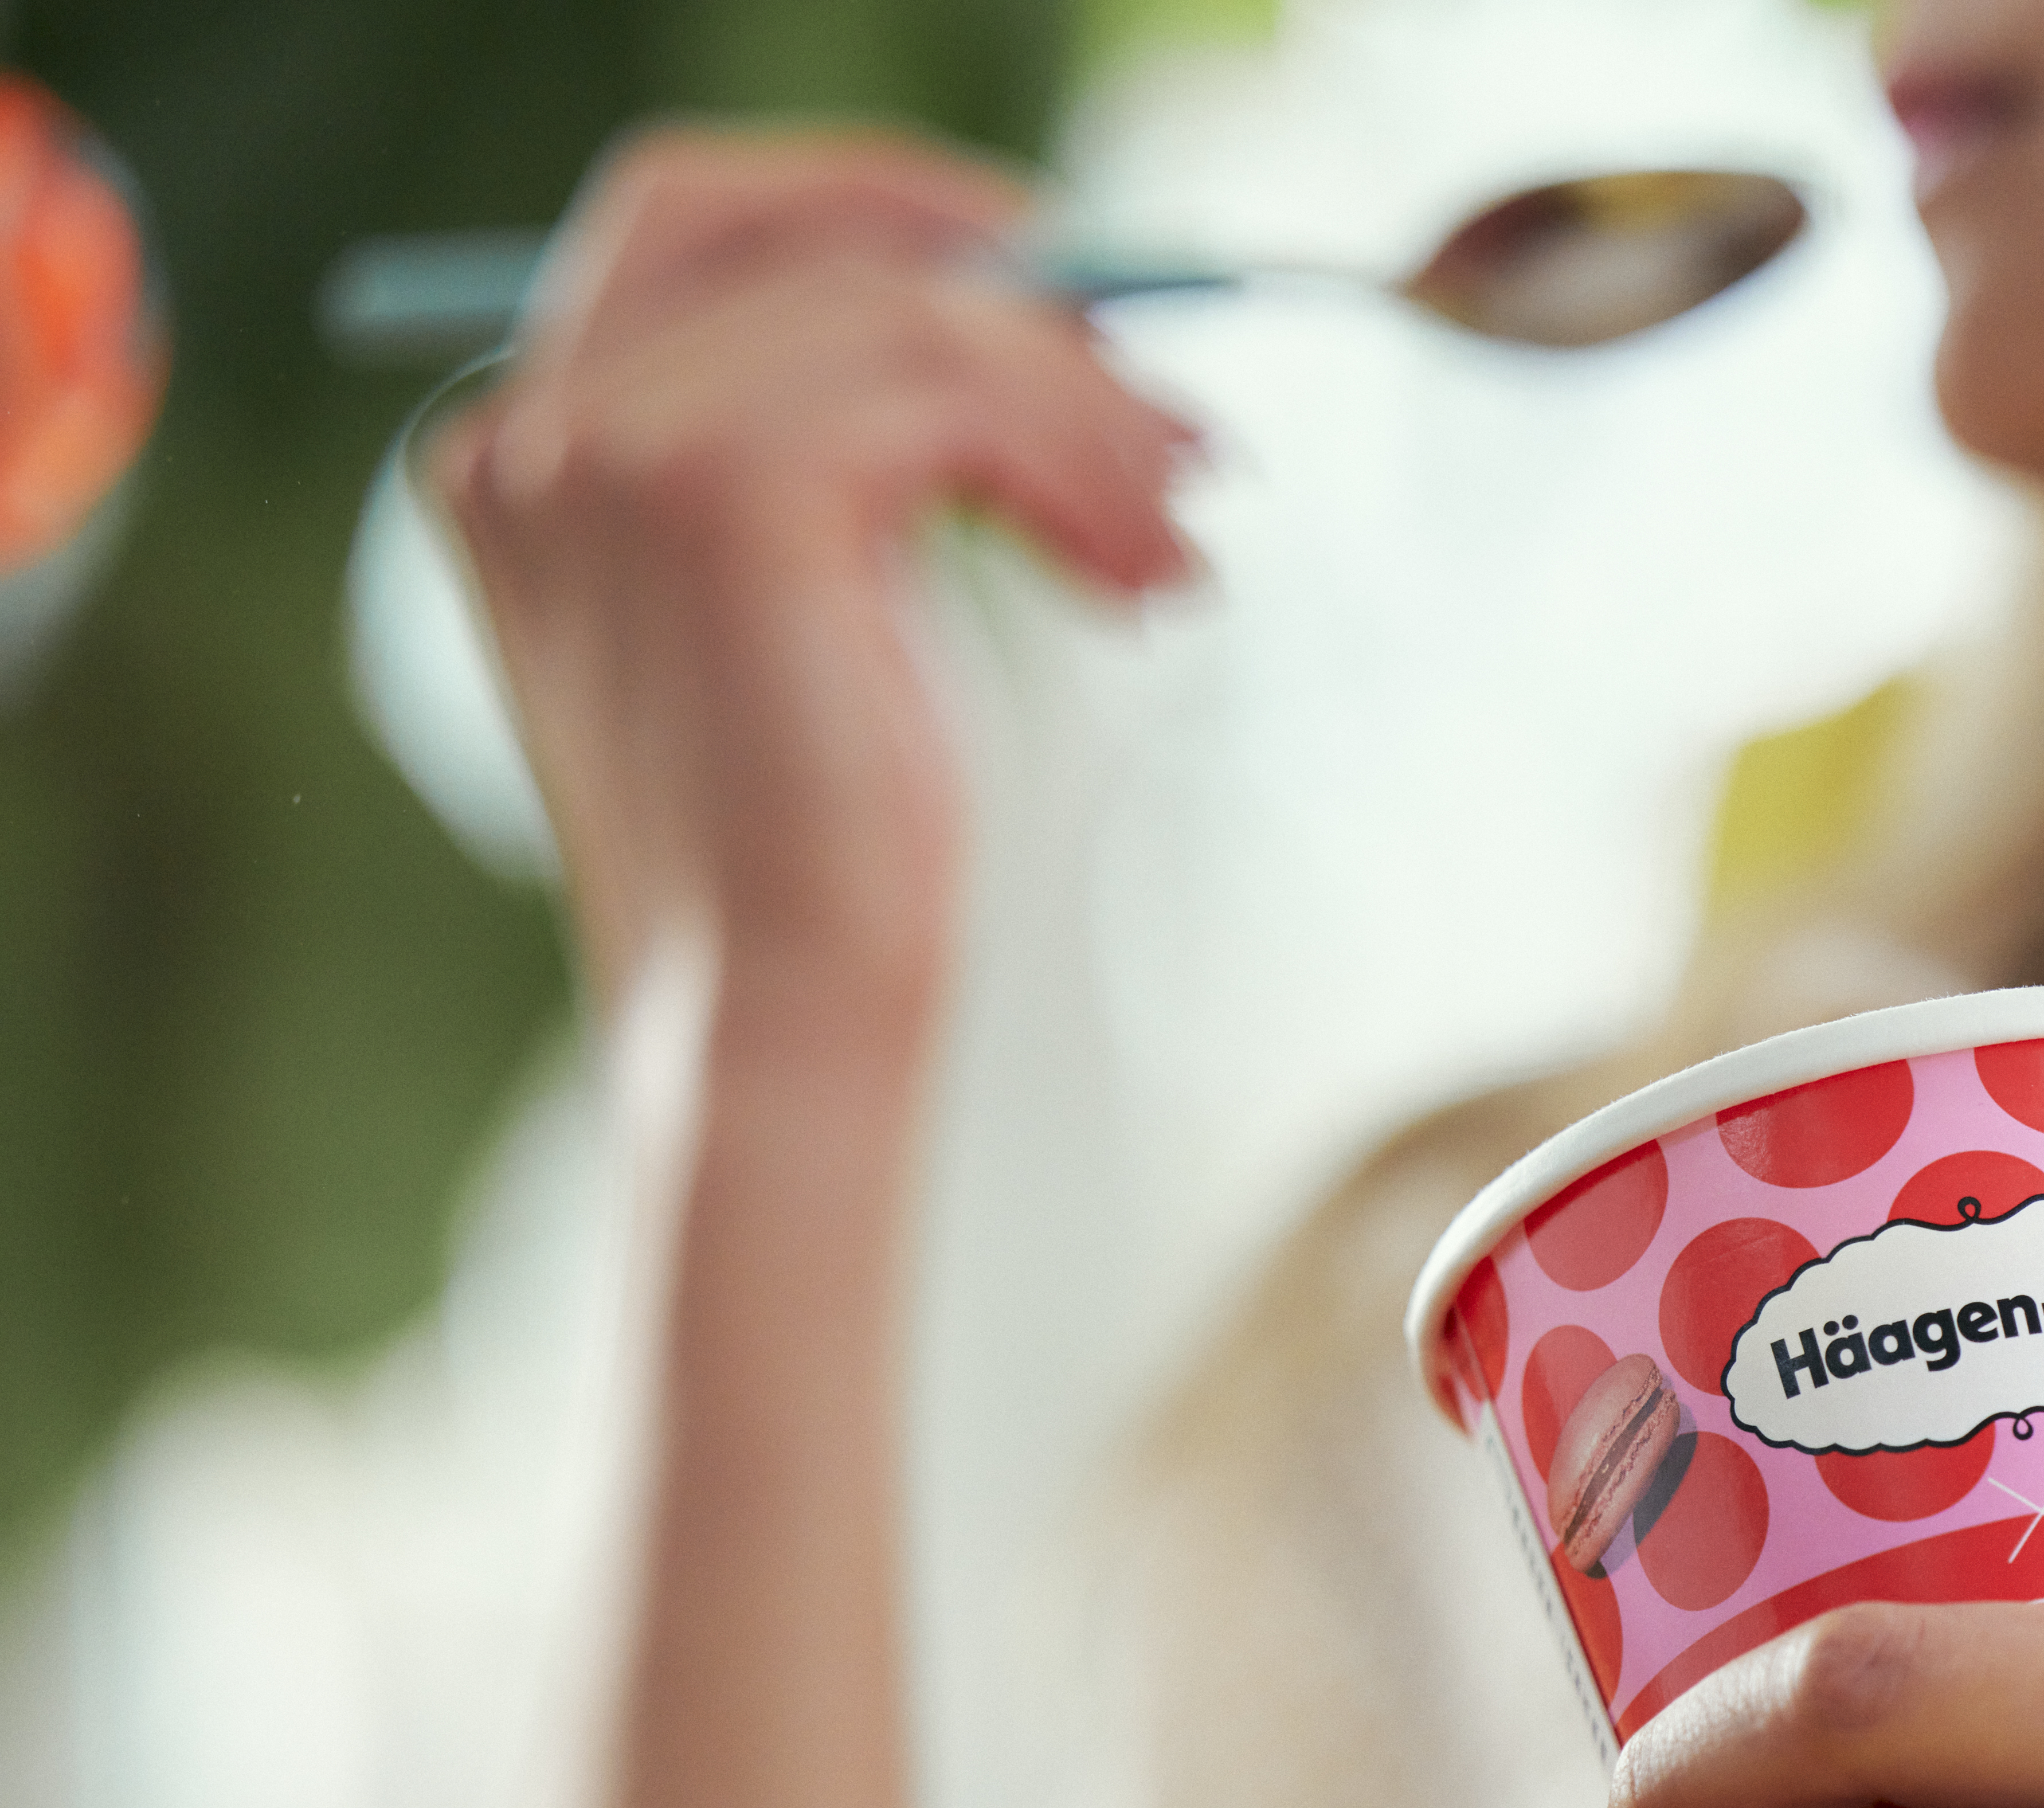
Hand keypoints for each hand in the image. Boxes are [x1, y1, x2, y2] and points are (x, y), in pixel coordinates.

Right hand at [432, 129, 1200, 1051]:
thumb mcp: (820, 609)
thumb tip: (1043, 321)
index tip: (1060, 284)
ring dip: (1090, 417)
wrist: (778, 1019)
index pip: (696, 213)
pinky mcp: (729, 489)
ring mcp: (614, 450)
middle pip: (806, 231)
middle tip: (1169, 415)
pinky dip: (1086, 469)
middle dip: (1014, 291)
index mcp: (521, 453)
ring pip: (917, 319)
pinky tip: (1145, 578)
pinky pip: (962, 394)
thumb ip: (855, 447)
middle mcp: (533, 431)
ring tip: (1179, 544)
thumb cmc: (817, 854)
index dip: (885, 208)